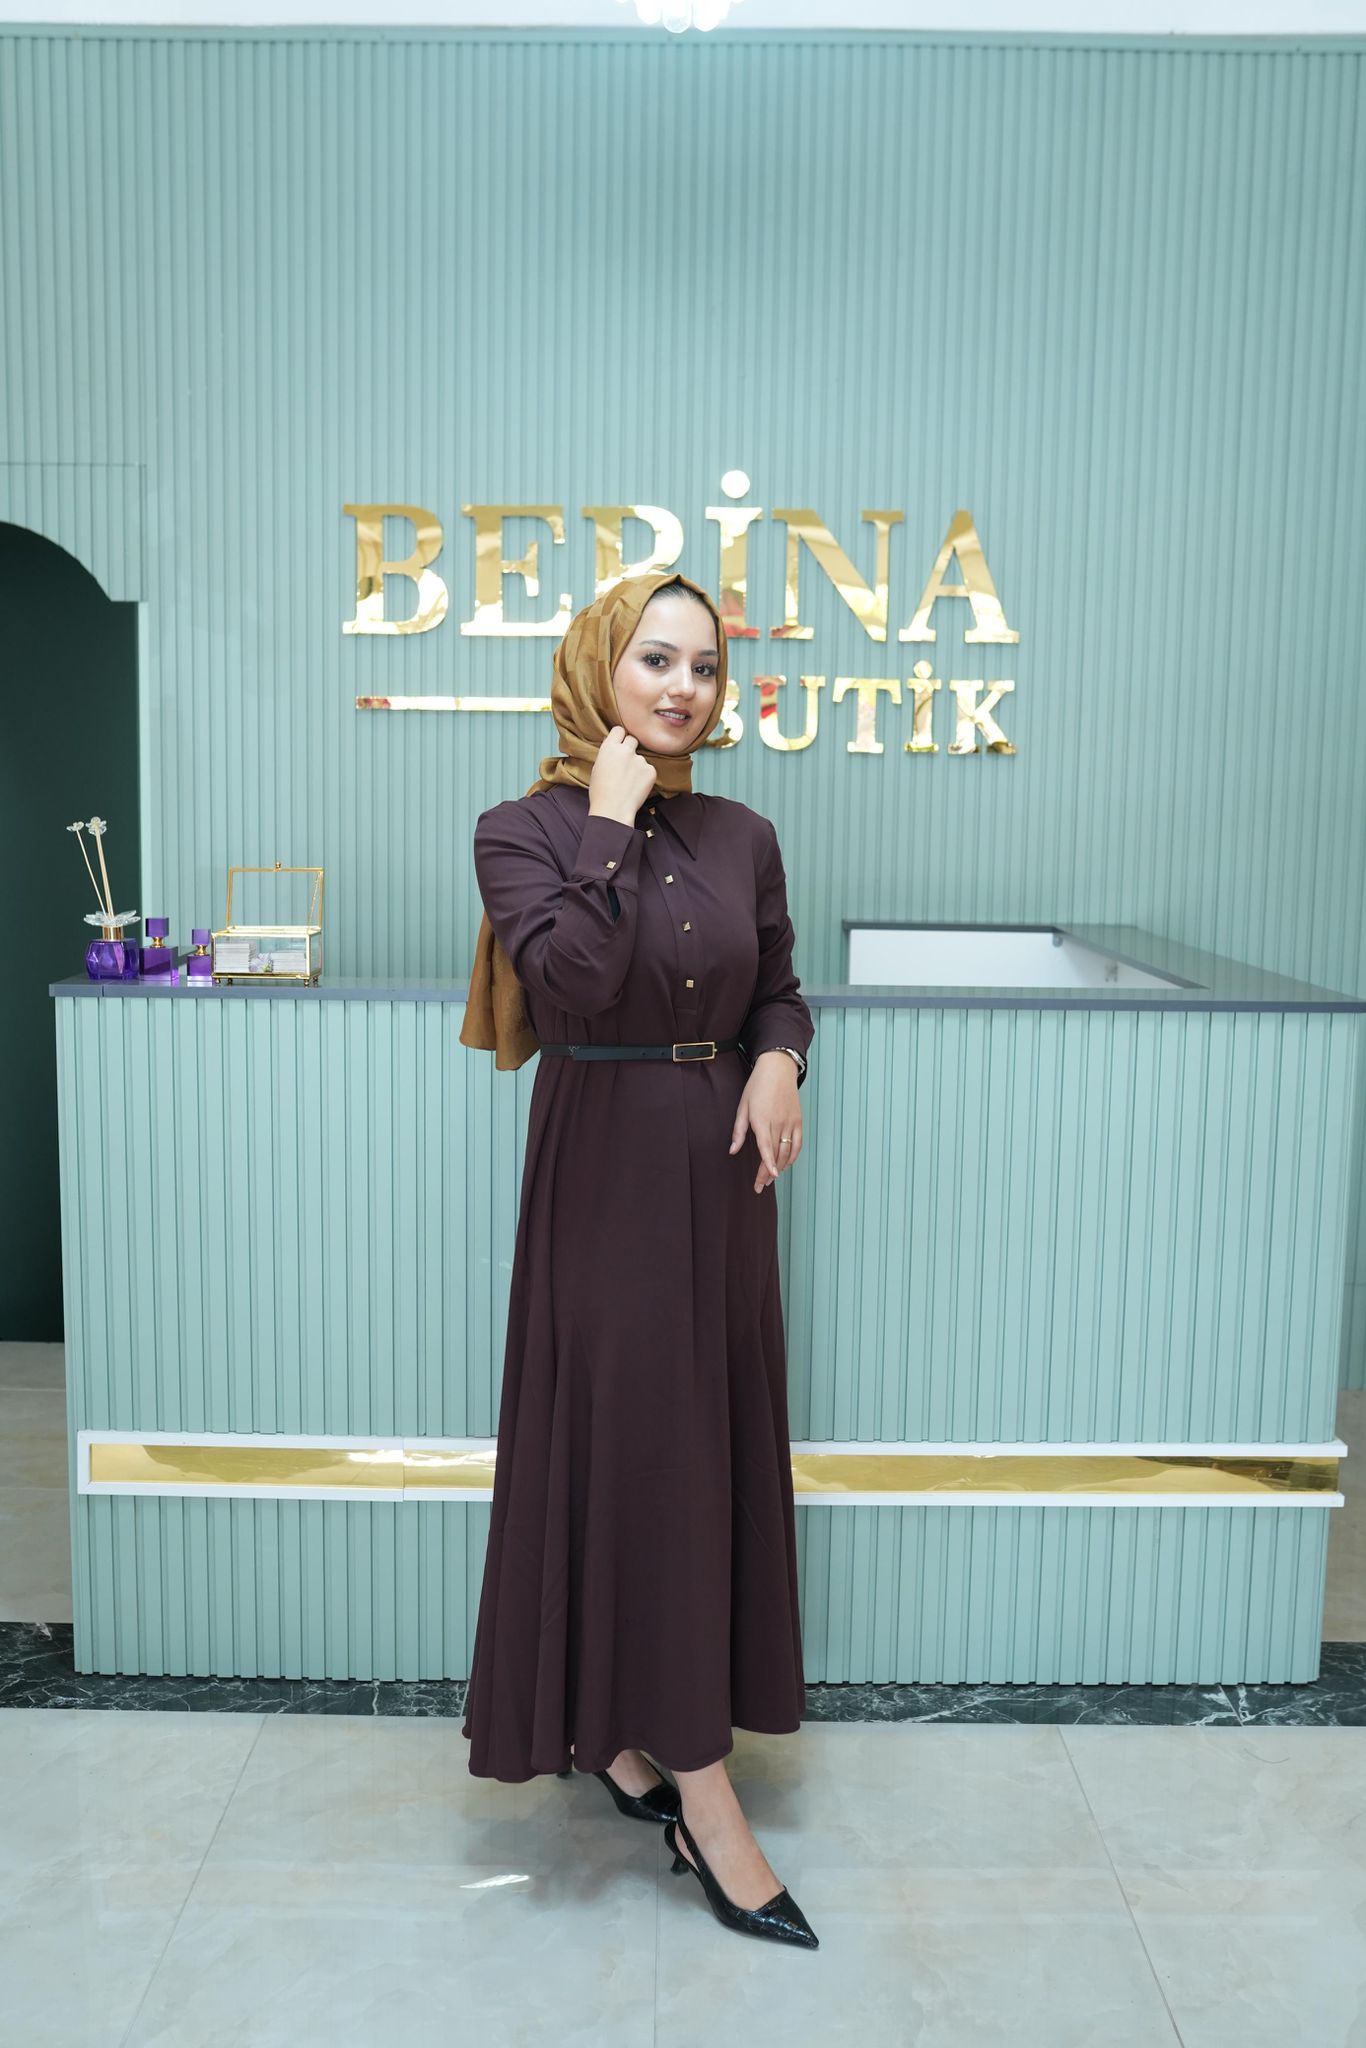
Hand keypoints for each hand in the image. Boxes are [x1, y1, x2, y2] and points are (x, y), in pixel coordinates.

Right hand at [589, 725, 657, 825]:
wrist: (613, 809)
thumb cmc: (600, 792)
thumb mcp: (597, 767)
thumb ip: (608, 754)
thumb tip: (615, 748)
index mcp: (609, 748)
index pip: (619, 730)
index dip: (620, 737)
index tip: (620, 743)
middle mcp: (626, 750)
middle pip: (633, 739)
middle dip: (630, 748)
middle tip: (627, 763)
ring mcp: (640, 760)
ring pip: (641, 757)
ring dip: (637, 765)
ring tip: (630, 781)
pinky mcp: (651, 770)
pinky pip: (649, 769)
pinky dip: (645, 776)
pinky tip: (637, 786)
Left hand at [729, 1051, 802, 1192]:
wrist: (778, 1069)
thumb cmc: (757, 1086)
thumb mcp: (742, 1107)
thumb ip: (738, 1131)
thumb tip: (733, 1150)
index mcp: (761, 1119)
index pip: (766, 1147)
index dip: (767, 1164)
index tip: (768, 1177)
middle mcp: (778, 1122)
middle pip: (776, 1154)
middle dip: (768, 1172)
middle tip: (761, 1185)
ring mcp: (790, 1122)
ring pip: (788, 1152)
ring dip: (780, 1167)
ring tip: (771, 1178)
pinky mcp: (798, 1121)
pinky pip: (798, 1144)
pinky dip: (793, 1156)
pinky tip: (786, 1164)